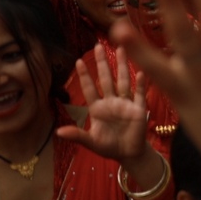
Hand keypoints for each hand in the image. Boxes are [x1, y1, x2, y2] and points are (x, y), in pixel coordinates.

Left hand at [57, 45, 148, 161]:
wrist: (129, 154)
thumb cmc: (109, 146)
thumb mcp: (91, 142)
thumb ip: (77, 135)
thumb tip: (58, 132)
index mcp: (98, 109)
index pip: (89, 89)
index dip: (85, 76)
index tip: (78, 61)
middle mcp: (111, 101)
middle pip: (106, 79)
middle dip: (102, 63)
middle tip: (99, 45)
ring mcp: (125, 103)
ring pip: (123, 80)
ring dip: (122, 65)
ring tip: (121, 49)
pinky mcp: (138, 108)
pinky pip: (139, 94)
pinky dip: (141, 84)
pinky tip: (142, 72)